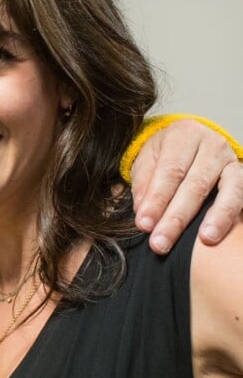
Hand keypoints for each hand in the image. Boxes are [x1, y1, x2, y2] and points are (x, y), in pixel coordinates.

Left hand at [131, 119, 242, 253]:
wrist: (191, 141)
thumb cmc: (165, 154)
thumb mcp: (147, 159)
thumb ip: (144, 184)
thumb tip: (144, 212)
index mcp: (183, 135)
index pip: (170, 170)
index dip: (157, 199)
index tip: (144, 224)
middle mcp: (212, 145)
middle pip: (195, 184)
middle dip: (176, 218)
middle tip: (160, 242)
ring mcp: (231, 161)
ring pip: (227, 191)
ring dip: (215, 218)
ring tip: (204, 239)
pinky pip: (242, 197)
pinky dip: (231, 216)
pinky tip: (221, 232)